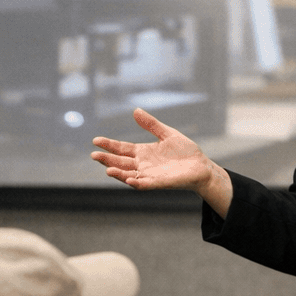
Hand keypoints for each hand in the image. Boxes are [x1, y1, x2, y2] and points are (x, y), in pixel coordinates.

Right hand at [91, 109, 233, 214]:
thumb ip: (151, 125)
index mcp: (143, 152)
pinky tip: (128, 179)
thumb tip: (135, 111)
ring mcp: (150, 175)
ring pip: (129, 175)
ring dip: (118, 173)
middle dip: (107, 159)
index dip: (109, 145)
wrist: (201, 166)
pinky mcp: (159, 183)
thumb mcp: (167, 134)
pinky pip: (144, 184)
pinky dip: (136, 182)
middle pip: (120, 162)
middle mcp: (143, 164)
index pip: (121, 149)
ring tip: (107, 169)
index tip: (96, 140)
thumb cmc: (186, 151)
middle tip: (94, 154)